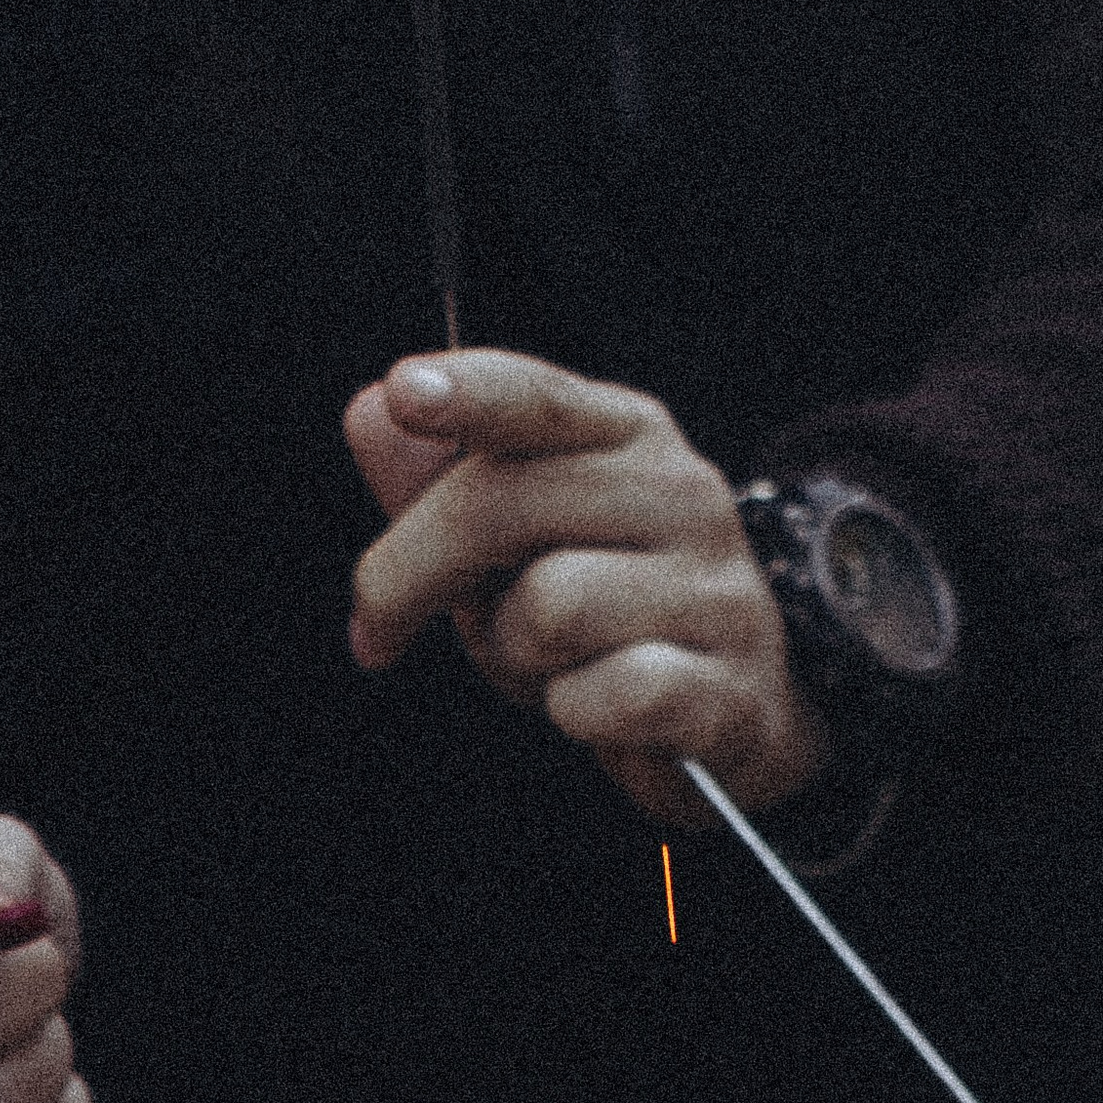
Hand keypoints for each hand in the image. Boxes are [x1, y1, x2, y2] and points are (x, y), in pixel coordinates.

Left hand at [343, 347, 831, 832]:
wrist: (735, 709)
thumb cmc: (607, 607)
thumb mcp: (517, 540)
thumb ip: (440, 480)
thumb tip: (366, 413)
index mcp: (624, 433)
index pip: (538, 397)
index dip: (469, 391)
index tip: (404, 392)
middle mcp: (677, 489)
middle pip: (502, 506)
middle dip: (408, 575)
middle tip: (379, 626)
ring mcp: (712, 586)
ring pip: (549, 605)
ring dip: (512, 653)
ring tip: (543, 661)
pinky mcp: (726, 685)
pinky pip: (605, 695)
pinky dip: (574, 712)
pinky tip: (596, 706)